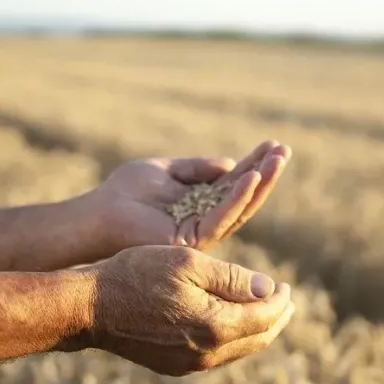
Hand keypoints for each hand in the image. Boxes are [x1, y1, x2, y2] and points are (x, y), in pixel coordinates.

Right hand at [80, 245, 294, 375]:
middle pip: (257, 339)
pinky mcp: (175, 365)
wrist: (91, 307)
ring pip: (239, 350)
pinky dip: (233, 338)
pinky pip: (217, 355)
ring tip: (265, 311)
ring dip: (256, 330)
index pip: (265, 316)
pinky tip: (230, 323)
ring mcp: (190, 364)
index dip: (280, 300)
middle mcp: (207, 353)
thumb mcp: (189, 263)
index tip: (286, 285)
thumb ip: (233, 278)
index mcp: (215, 326)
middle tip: (286, 301)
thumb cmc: (137, 274)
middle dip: (276, 318)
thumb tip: (269, 289)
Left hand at [95, 140, 291, 251]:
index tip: (273, 144)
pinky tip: (251, 177)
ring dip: (260, 183)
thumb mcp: (166, 170)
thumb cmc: (125, 192)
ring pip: (239, 208)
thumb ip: (197, 168)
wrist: (98, 214)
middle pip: (244, 197)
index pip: (234, 183)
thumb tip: (230, 163)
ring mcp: (201, 233)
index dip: (254, 164)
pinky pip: (221, 217)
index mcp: (200, 203)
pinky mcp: (192, 239)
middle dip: (265, 174)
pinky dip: (237, 198)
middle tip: (284, 150)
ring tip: (277, 160)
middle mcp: (205, 220)